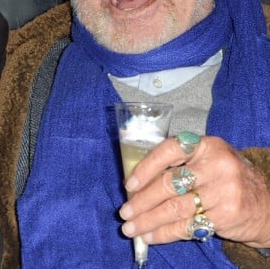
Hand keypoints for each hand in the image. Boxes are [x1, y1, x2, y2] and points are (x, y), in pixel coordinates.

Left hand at [119, 135, 269, 248]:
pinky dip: (165, 233)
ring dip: (148, 220)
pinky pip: (187, 226)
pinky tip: (151, 236)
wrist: (267, 204)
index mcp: (205, 145)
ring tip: (131, 228)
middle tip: (124, 212)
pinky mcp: (225, 215)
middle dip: (141, 200)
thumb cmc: (225, 178)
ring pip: (175, 208)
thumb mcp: (207, 160)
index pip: (169, 150)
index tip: (128, 184)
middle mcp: (215, 165)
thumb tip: (136, 182)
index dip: (146, 167)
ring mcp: (223, 191)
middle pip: (169, 183)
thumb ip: (178, 164)